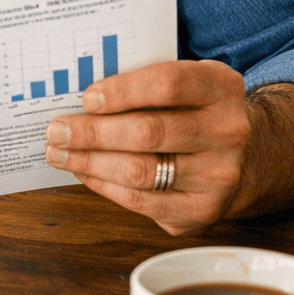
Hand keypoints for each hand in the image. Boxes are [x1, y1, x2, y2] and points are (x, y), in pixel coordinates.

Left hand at [44, 60, 250, 235]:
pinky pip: (141, 200)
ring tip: (60, 153)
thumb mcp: (182, 84)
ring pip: (140, 170)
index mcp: (221, 87)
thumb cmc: (190, 112)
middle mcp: (228, 131)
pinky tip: (84, 173)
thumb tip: (80, 102)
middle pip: (149, 132)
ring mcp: (219, 175)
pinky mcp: (202, 210)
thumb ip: (142, 85)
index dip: (123, 91)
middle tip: (57, 131)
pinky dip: (104, 186)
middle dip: (93, 132)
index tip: (87, 99)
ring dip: (90, 162)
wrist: (237, 158)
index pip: (169, 85)